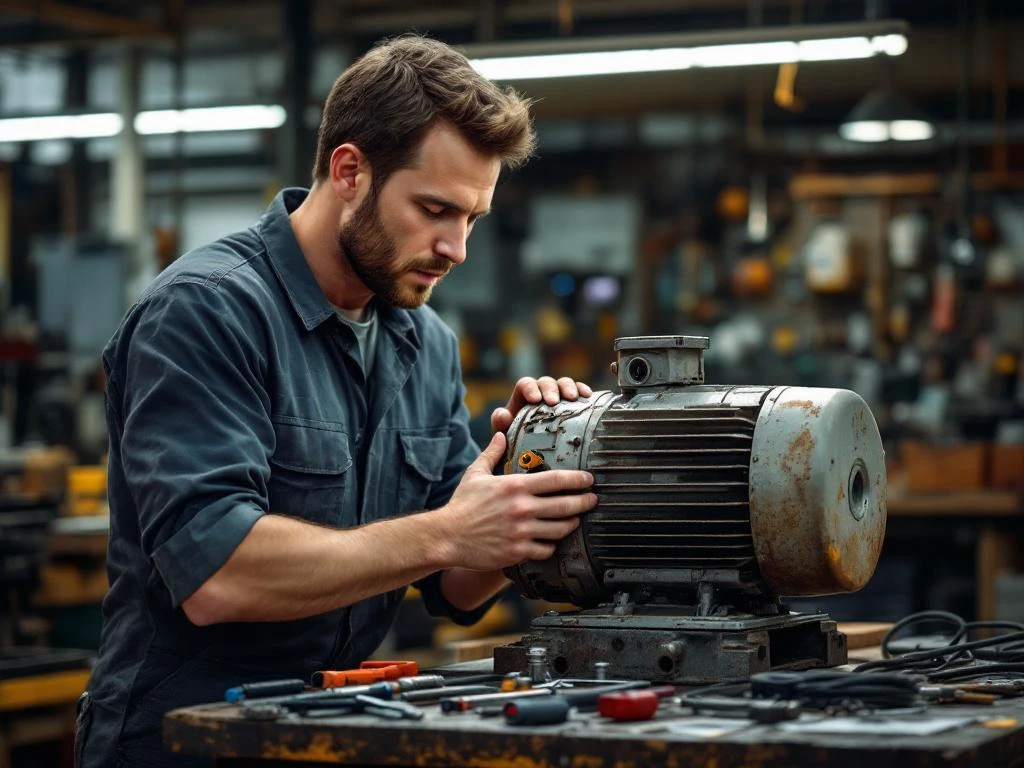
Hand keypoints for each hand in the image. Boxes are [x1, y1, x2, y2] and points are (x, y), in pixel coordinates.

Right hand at [438, 432, 596, 570]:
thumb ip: (492, 453)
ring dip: (572, 524)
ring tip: (576, 519)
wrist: (446, 536)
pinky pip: (546, 549)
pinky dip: (552, 545)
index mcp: (515, 486)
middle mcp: (522, 508)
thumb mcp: (475, 474)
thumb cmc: (462, 504)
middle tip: (593, 500)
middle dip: (585, 502)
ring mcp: (522, 532)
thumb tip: (501, 433)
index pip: (557, 479)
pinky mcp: (518, 551)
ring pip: (560, 529)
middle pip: (566, 505)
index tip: (589, 479)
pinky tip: (552, 541)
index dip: (578, 479)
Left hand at [490, 376, 593, 435]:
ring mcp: (557, 397)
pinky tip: (588, 396)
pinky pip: (578, 391)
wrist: (533, 455)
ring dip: (568, 387)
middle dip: (551, 389)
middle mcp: (540, 393)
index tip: (535, 399)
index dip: (530, 388)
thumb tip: (502, 414)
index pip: (525, 384)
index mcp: (522, 398)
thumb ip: (500, 425)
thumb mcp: (506, 435)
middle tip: (554, 402)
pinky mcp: (572, 404)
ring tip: (572, 398)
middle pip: (546, 382)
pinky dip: (582, 390)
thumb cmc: (516, 443)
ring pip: (563, 383)